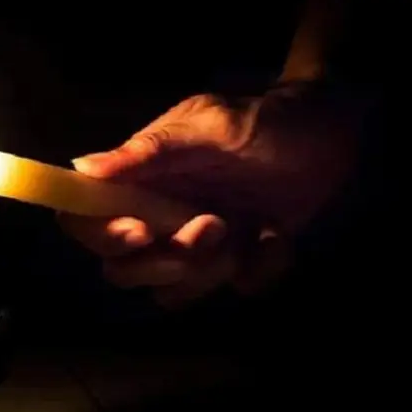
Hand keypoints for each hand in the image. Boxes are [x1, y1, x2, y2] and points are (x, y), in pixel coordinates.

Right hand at [59, 85, 360, 308]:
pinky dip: (260, 269)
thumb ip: (148, 150)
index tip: (141, 231)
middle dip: (166, 261)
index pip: (84, 219)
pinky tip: (277, 234)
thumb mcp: (210, 125)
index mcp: (140, 181)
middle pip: (121, 270)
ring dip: (211, 271)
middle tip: (214, 225)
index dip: (99, 235)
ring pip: (171, 291)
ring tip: (249, 229)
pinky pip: (232, 290)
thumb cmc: (266, 120)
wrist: (331, 133)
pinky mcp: (236, 262)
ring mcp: (195, 244)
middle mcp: (157, 217)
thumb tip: (80, 167)